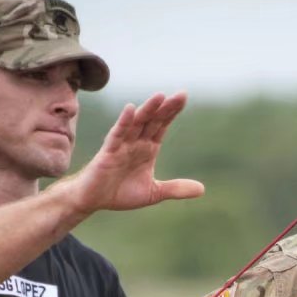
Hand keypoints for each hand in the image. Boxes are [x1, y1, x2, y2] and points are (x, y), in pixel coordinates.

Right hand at [61, 92, 204, 215]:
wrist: (94, 201)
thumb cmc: (120, 193)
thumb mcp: (153, 192)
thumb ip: (175, 189)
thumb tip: (202, 189)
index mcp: (147, 149)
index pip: (161, 126)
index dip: (172, 112)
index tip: (183, 97)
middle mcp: (135, 143)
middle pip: (153, 121)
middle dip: (166, 108)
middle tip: (181, 94)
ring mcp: (121, 145)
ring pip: (136, 124)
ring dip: (148, 110)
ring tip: (160, 96)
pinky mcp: (108, 152)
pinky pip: (117, 135)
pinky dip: (124, 122)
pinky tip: (131, 110)